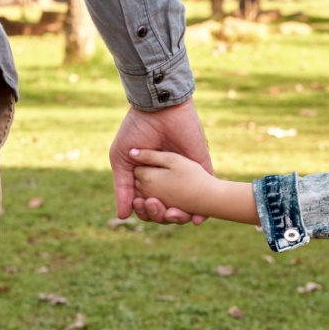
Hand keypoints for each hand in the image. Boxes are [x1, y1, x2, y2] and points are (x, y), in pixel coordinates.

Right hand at [109, 98, 213, 223]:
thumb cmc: (136, 130)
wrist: (158, 110)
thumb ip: (123, 188)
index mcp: (147, 179)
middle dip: (159, 215)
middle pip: (165, 211)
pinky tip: (198, 220)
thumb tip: (123, 216)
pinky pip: (206, 192)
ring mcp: (185, 175)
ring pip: (185, 207)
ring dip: (179, 218)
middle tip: (155, 206)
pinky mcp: (201, 167)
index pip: (147, 206)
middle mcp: (166, 180)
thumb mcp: (122, 160)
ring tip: (172, 214)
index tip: (141, 204)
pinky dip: (204, 211)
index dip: (144, 211)